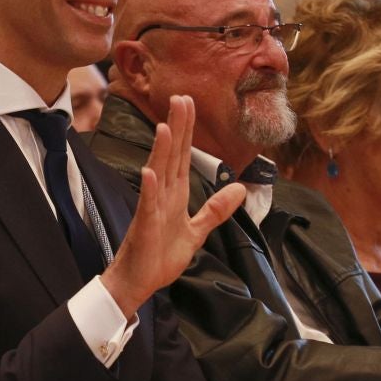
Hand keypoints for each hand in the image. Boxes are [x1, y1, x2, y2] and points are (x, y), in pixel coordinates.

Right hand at [101, 95, 244, 316]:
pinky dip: (149, 189)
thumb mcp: (197, 231)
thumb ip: (216, 209)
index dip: (186, 130)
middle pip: (171, 155)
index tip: (189, 103)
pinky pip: (147, 205)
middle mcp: (163, 195)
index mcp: (176, 194)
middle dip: (176, 128)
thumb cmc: (160, 256)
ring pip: (158, 174)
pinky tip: (151, 173)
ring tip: (165, 126)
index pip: (183, 155)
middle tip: (180, 98)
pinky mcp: (144, 226)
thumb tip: (241, 189)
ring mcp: (152, 209)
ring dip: (161, 151)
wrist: (139, 282)